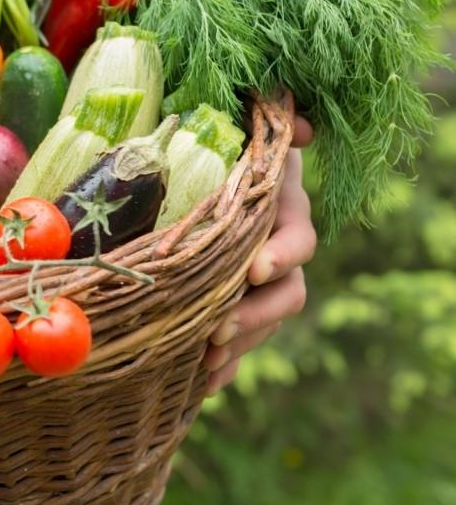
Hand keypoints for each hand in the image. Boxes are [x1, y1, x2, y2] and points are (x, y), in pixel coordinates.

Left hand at [202, 117, 316, 394]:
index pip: (299, 238)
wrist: (207, 168)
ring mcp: (257, 283)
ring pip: (261, 325)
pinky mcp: (233, 304)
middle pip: (285, 295)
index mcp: (283, 210)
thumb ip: (271, 120)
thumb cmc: (224, 141)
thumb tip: (304, 130)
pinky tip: (201, 385)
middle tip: (218, 330)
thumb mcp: (244, 121)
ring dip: (238, 346)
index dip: (283, 255)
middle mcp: (276, 250)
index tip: (256, 268)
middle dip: (254, 317)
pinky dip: (222, 365)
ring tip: (205, 362)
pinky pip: (236, 343)